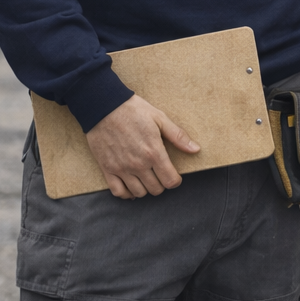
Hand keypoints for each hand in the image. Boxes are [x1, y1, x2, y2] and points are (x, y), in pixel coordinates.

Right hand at [84, 95, 198, 198]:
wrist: (104, 107)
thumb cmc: (134, 111)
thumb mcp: (160, 118)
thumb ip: (178, 136)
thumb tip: (195, 149)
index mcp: (154, 152)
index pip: (170, 181)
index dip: (176, 181)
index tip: (174, 175)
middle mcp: (138, 164)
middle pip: (156, 189)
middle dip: (162, 184)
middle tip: (160, 174)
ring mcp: (121, 168)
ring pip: (138, 193)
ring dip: (145, 188)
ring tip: (147, 178)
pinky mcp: (107, 169)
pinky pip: (118, 192)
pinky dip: (126, 193)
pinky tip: (131, 185)